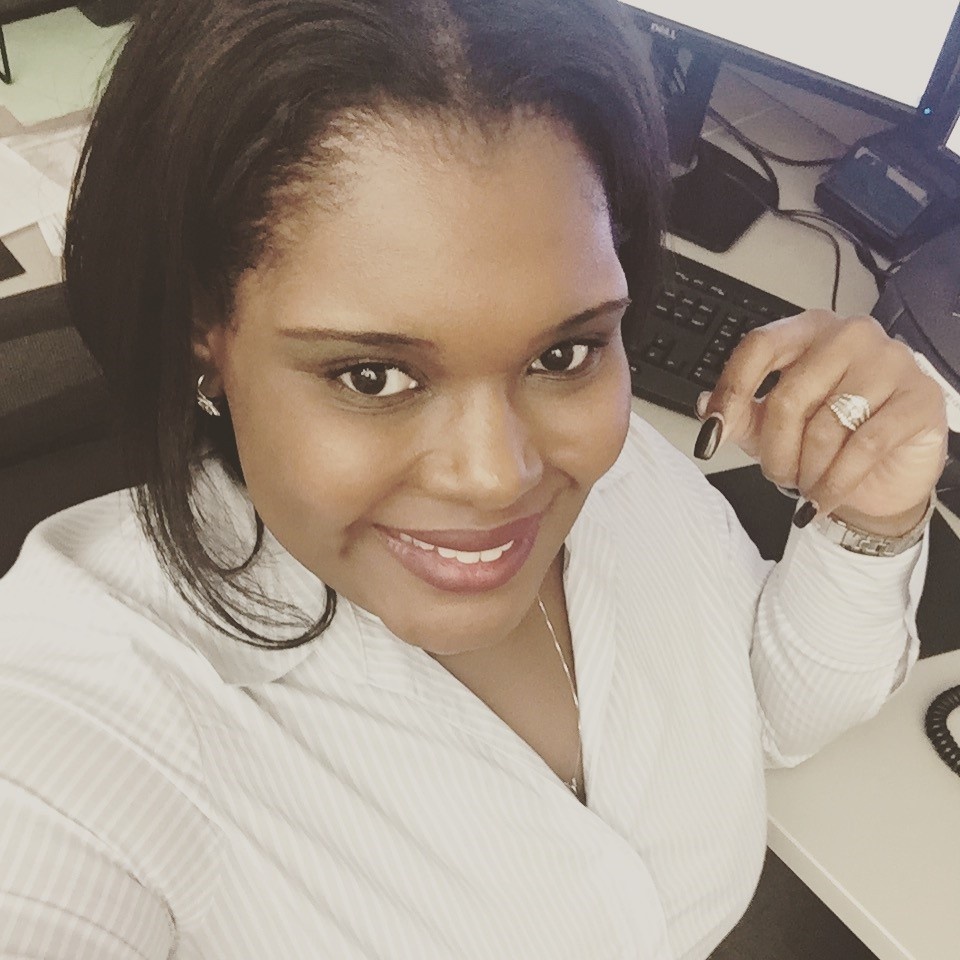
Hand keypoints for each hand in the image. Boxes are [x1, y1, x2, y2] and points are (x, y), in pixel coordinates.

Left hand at [696, 311, 948, 534]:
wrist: (886, 472)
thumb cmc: (829, 437)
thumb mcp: (771, 427)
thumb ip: (739, 415)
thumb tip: (706, 407)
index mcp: (808, 330)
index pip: (758, 347)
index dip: (731, 392)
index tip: (711, 435)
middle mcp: (850, 336)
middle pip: (789, 396)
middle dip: (774, 451)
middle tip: (777, 476)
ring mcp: (890, 361)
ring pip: (827, 425)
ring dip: (808, 471)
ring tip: (806, 486)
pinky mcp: (920, 397)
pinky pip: (865, 446)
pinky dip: (836, 482)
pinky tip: (823, 500)